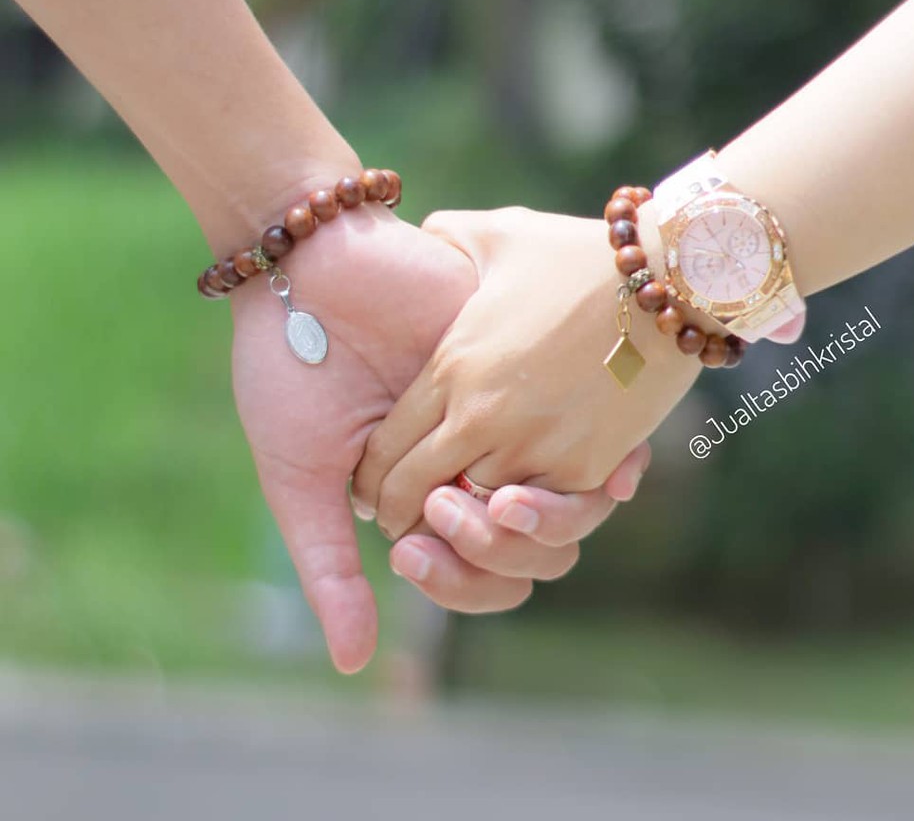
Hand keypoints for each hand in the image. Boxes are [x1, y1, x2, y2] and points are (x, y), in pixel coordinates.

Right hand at [229, 203, 643, 671]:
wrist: (306, 270)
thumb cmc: (290, 374)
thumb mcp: (301, 480)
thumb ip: (331, 569)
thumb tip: (356, 665)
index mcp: (425, 498)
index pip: (476, 574)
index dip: (459, 583)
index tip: (411, 553)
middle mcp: (474, 466)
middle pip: (531, 552)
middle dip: (491, 555)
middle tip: (437, 515)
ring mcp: (509, 419)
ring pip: (567, 505)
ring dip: (538, 520)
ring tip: (484, 496)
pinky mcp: (532, 369)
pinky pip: (591, 436)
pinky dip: (602, 469)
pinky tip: (601, 472)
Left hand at [352, 208, 704, 540]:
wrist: (667, 276)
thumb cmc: (577, 253)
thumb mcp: (499, 233)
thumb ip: (446, 235)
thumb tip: (419, 231)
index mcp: (453, 365)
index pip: (386, 447)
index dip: (370, 477)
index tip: (369, 486)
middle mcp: (484, 415)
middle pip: (414, 491)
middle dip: (396, 514)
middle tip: (393, 521)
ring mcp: (535, 446)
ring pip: (469, 516)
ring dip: (451, 530)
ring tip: (443, 526)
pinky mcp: (586, 467)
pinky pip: (535, 518)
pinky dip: (514, 524)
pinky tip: (501, 517)